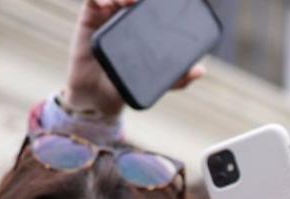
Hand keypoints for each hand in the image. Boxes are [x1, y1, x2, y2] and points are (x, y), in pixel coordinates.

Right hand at [64, 0, 205, 116]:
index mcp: (143, 28)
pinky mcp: (88, 21)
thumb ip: (179, 78)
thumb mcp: (157, 83)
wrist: (99, 99)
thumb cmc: (127, 86)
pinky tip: (108, 4)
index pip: (150, 6)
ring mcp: (107, 18)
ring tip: (129, 0)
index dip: (157, 0)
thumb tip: (201, 70)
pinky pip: (92, 2)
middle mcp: (125, 19)